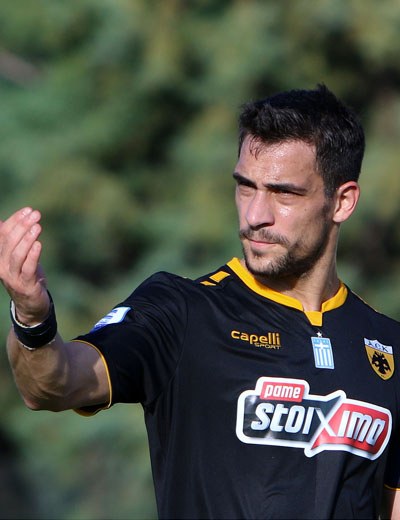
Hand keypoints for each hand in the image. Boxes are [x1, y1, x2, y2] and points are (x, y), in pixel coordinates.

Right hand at [0, 207, 49, 324]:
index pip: (3, 233)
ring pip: (17, 254)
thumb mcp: (17, 257)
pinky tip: (38, 244)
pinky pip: (27, 268)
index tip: (28, 210)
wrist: (30, 303)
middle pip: (9, 242)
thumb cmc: (25, 275)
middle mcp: (1, 265)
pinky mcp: (24, 284)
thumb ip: (11, 240)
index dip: (15, 220)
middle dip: (22, 226)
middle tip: (36, 214)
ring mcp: (12, 276)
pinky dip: (32, 255)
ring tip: (37, 226)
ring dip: (27, 238)